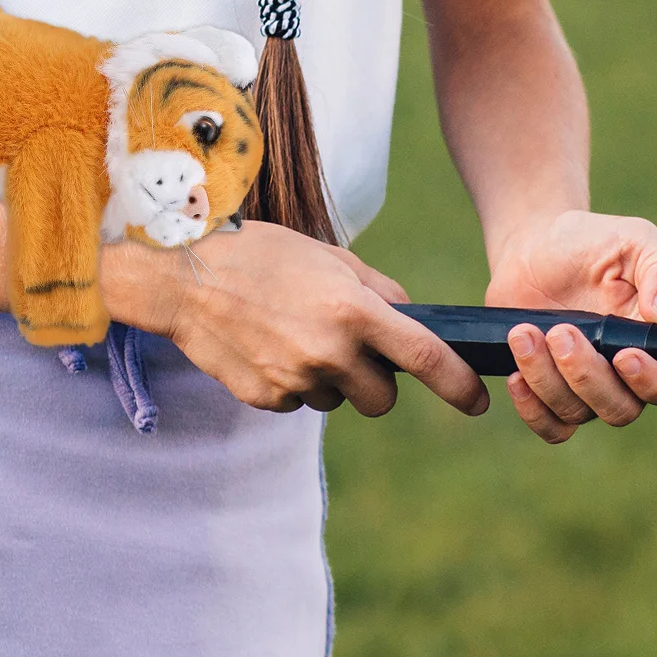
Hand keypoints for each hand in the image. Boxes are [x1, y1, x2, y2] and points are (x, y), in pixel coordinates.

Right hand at [106, 221, 488, 418]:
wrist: (181, 278)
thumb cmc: (259, 255)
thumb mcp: (328, 257)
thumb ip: (377, 291)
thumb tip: (412, 322)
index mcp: (352, 310)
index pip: (425, 358)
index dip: (458, 384)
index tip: (475, 401)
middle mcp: (328, 352)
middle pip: (383, 399)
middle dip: (377, 382)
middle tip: (352, 350)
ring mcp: (294, 380)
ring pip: (337, 400)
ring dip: (329, 379)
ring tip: (293, 336)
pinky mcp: (265, 398)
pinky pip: (298, 401)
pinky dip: (292, 382)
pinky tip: (267, 347)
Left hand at [485, 209, 656, 443]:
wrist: (536, 247)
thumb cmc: (595, 243)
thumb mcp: (636, 240)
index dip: (656, 384)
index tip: (624, 355)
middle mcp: (627, 377)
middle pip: (622, 409)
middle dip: (587, 376)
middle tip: (560, 331)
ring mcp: (586, 389)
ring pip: (577, 413)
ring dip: (547, 378)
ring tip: (523, 333)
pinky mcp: (549, 393)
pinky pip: (550, 426)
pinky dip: (531, 409)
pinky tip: (515, 375)